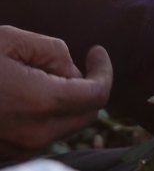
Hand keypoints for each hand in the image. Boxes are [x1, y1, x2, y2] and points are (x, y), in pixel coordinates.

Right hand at [0, 26, 112, 159]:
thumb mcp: (10, 39)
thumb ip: (53, 52)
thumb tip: (71, 71)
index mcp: (41, 102)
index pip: (98, 94)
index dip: (104, 70)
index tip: (97, 51)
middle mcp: (34, 133)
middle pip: (86, 113)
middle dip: (85, 86)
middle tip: (59, 62)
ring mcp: (18, 148)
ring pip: (63, 125)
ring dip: (63, 100)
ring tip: (30, 73)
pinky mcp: (6, 152)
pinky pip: (40, 134)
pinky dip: (43, 114)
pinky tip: (18, 92)